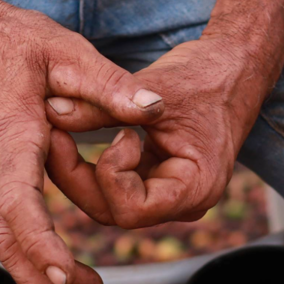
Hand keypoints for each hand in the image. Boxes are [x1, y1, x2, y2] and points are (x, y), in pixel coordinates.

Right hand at [0, 0, 165, 283]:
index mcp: (8, 138)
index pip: (20, 208)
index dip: (43, 248)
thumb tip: (155, 109)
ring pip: (1, 241)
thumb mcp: (65, 50)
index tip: (69, 278)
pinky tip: (48, 276)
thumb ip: (110, 84)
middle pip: (7, 242)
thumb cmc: (8, 40)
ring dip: (33, 280)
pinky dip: (23, 257)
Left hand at [42, 30, 283, 228]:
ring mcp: (168, 197)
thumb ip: (102, 105)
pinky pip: (115, 188)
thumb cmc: (206, 77)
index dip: (111, 176)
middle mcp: (183, 204)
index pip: (134, 209)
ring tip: (60, 134)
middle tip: (54, 137)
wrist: (232, 70)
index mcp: (196, 189)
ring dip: (81, 172)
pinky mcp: (155, 183)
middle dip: (79, 177)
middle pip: (115, 212)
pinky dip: (93, 166)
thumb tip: (51, 111)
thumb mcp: (153, 89)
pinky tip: (74, 138)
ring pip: (109, 204)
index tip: (119, 132)